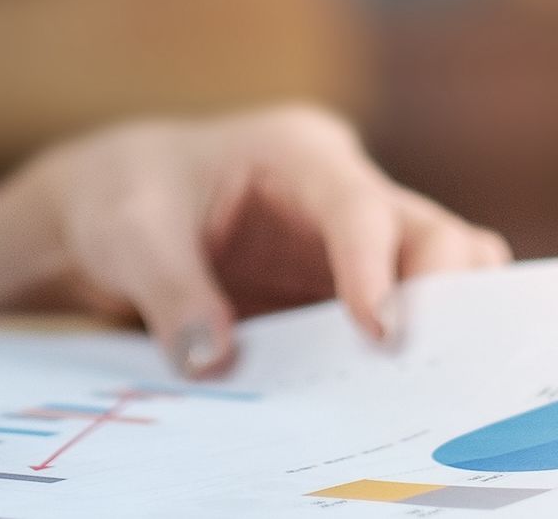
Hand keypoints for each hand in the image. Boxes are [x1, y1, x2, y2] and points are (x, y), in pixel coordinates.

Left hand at [0, 105, 508, 375]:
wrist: (110, 210)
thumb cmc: (122, 198)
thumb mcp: (129, 235)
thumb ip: (170, 293)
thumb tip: (216, 362)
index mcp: (296, 152)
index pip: (358, 205)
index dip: (374, 266)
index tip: (381, 332)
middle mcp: (343, 191)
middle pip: (431, 233)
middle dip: (447, 293)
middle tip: (436, 368)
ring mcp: (354, 246)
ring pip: (441, 276)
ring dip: (445, 328)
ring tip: (436, 392)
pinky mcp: (345, 294)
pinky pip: (405, 321)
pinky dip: (413, 357)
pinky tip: (401, 405)